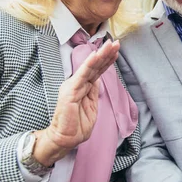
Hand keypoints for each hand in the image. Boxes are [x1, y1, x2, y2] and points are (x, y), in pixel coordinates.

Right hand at [33, 40, 120, 165]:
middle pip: (95, 66)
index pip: (97, 71)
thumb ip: (93, 92)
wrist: (65, 139)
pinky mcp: (70, 91)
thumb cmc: (77, 126)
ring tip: (110, 45)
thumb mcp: (91, 107)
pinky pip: (82, 76)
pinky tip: (96, 55)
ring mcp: (73, 86)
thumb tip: (98, 79)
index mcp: (83, 87)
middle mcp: (77, 83)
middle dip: (106, 53)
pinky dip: (89, 65)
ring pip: (89, 67)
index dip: (106, 60)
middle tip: (116, 42)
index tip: (116, 50)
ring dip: (100, 55)